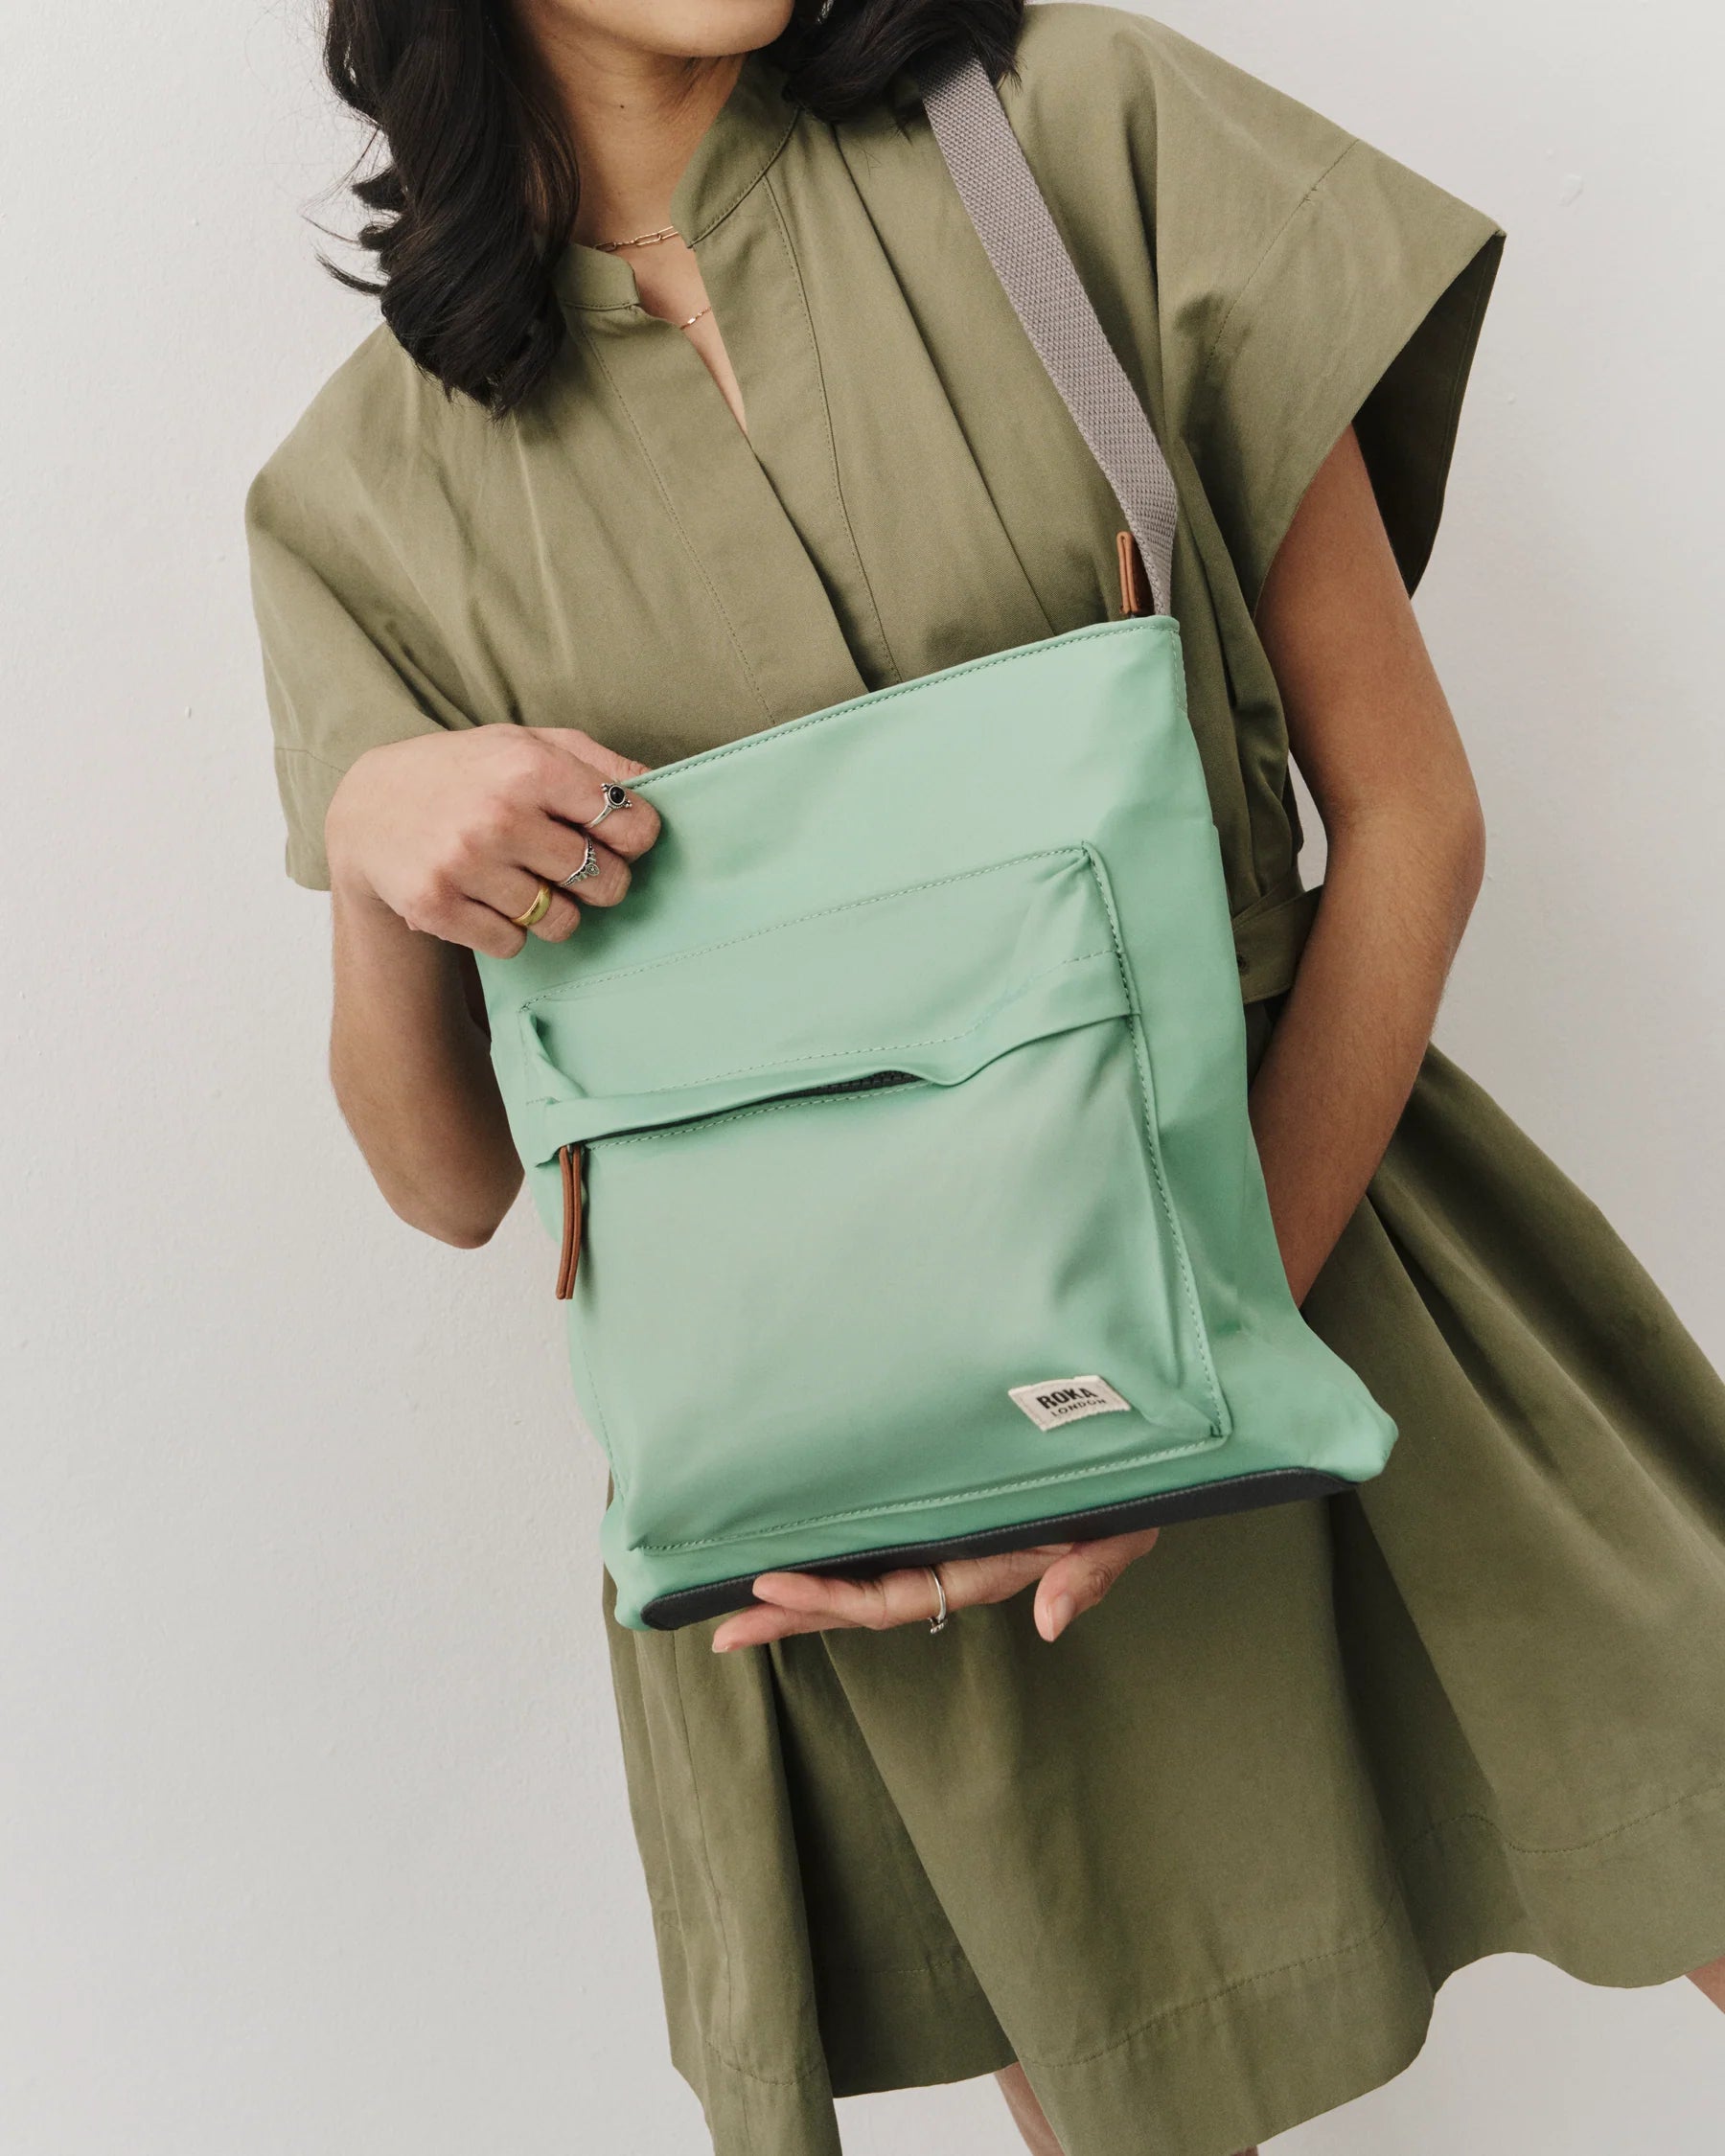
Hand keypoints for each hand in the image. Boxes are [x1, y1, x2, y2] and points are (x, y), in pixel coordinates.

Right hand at [326, 725, 661, 955]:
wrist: (367, 809)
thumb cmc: (465, 773)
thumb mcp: (526, 742)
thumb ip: (597, 762)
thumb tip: (659, 784)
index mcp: (530, 766)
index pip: (629, 824)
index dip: (636, 838)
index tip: (622, 839)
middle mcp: (499, 814)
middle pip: (604, 881)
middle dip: (603, 881)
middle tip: (577, 869)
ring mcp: (465, 864)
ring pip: (561, 921)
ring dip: (554, 909)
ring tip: (527, 882)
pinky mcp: (437, 906)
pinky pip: (513, 942)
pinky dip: (509, 929)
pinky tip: (488, 898)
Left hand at [709, 1527, 1160, 1651]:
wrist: (1138, 1445)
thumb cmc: (1129, 1485)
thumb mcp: (1123, 1530)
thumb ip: (1089, 1573)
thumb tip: (1051, 1624)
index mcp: (983, 1567)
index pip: (891, 1597)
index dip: (827, 1599)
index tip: (764, 1587)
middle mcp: (954, 1561)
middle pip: (859, 1601)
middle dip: (792, 1615)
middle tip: (720, 1625)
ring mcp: (946, 1539)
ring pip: (862, 1576)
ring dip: (801, 1595)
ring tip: (732, 1602)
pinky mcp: (944, 1512)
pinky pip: (879, 1541)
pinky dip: (832, 1555)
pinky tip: (791, 1554)